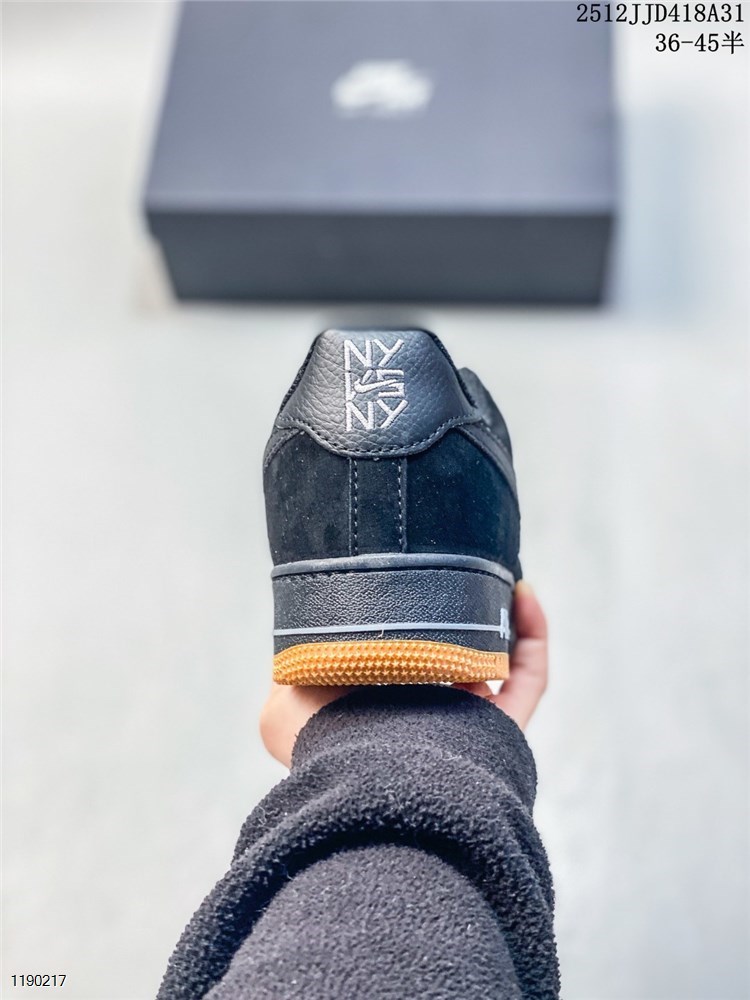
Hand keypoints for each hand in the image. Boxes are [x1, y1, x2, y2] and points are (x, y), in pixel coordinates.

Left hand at [260, 581, 548, 766]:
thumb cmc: (324, 748)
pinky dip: (533, 634)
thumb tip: (305, 643)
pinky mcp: (504, 730)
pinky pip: (529, 677)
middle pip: (456, 660)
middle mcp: (427, 723)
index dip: (409, 625)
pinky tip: (522, 591)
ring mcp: (470, 727)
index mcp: (381, 715)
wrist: (366, 785)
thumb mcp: (282, 708)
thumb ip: (296, 672)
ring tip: (492, 572)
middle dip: (462, 618)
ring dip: (500, 617)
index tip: (411, 584)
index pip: (401, 664)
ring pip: (497, 663)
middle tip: (459, 574)